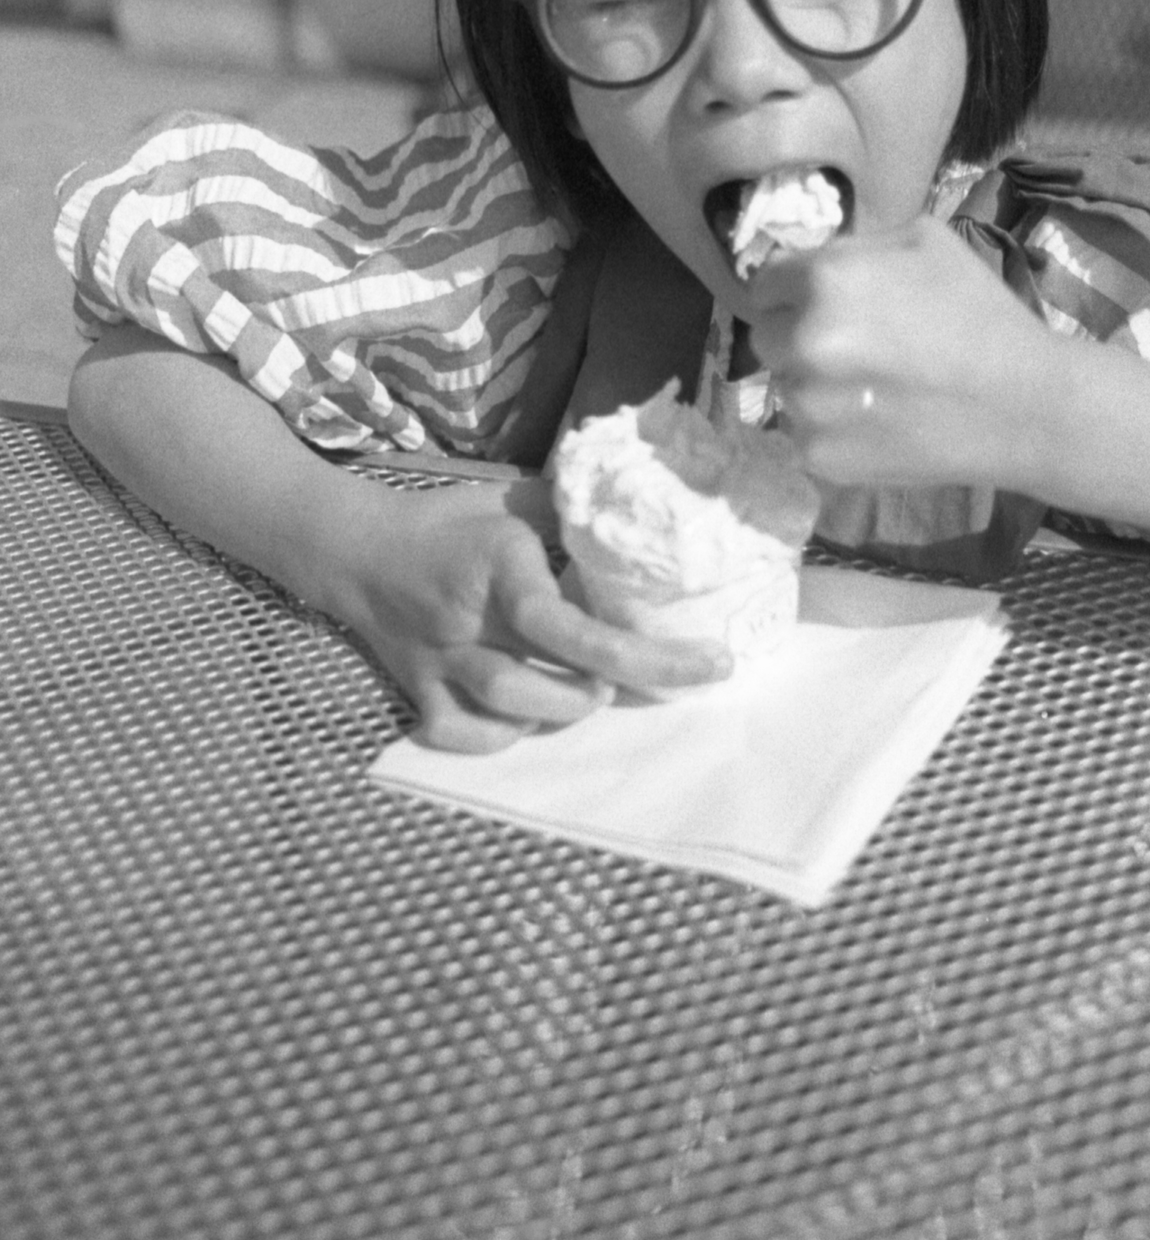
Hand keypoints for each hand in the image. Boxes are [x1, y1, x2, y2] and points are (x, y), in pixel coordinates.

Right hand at [335, 476, 731, 752]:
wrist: (355, 550)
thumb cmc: (447, 522)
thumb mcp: (510, 501)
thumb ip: (570, 512)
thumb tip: (640, 517)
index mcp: (497, 563)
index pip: (563, 621)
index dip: (639, 650)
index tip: (705, 660)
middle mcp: (465, 618)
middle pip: (533, 675)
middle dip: (605, 687)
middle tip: (637, 678)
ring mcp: (435, 661)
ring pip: (498, 707)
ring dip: (557, 711)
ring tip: (590, 695)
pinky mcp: (415, 689)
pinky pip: (457, 732)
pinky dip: (500, 737)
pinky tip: (527, 720)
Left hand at [745, 217, 1047, 490]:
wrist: (1024, 406)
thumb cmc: (981, 314)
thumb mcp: (926, 241)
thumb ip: (858, 246)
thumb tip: (816, 261)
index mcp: (825, 279)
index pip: (763, 282)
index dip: (790, 291)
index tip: (817, 303)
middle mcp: (804, 340)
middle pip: (764, 336)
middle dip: (796, 336)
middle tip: (850, 346)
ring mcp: (807, 404)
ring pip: (784, 386)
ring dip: (813, 384)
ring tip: (872, 387)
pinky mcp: (819, 456)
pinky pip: (802, 433)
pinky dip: (830, 428)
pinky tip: (877, 421)